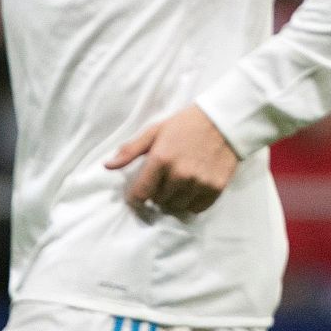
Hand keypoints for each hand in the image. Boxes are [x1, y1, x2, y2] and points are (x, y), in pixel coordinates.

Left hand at [105, 105, 239, 215]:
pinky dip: (192, 203)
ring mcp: (198, 182)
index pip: (140, 194)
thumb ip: (131, 150)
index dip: (136, 197)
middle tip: (164, 181)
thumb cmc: (185, 125)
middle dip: (158, 194)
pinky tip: (192, 189)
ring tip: (178, 185)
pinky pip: (196, 208)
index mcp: (161, 159)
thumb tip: (107, 166)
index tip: (138, 195)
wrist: (223, 121)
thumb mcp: (155, 131)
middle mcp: (179, 174)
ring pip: (177, 207)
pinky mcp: (215, 188)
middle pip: (159, 201)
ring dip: (174, 199)